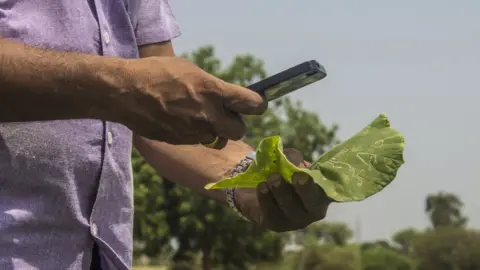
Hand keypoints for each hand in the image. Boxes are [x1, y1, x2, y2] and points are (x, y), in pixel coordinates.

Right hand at [113, 56, 266, 146]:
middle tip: (224, 115)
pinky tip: (181, 122)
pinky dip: (195, 134)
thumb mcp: (189, 70)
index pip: (252, 104)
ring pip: (218, 139)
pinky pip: (197, 141)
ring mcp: (194, 132)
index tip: (254, 104)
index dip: (257, 105)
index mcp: (213, 91)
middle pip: (239, 130)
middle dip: (235, 124)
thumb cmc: (156, 73)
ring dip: (214, 131)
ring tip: (198, 118)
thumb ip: (211, 85)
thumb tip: (223, 95)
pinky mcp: (180, 142)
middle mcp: (208, 115)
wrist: (125, 92)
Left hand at [236, 149, 332, 231]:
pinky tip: (262, 187)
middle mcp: (312, 211)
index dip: (320, 184)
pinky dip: (266, 198)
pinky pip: (272, 213)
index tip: (307, 174)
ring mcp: (295, 221)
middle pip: (312, 204)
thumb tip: (294, 159)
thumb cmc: (282, 173)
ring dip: (281, 190)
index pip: (328, 191)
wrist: (257, 187)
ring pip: (290, 207)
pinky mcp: (276, 225)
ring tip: (272, 178)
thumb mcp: (289, 162)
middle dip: (305, 190)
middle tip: (296, 176)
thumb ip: (293, 158)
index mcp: (321, 193)